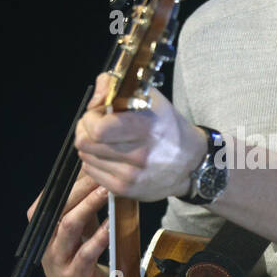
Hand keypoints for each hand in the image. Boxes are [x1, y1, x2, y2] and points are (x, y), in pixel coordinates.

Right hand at [27, 169, 109, 276]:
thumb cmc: (77, 254)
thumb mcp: (77, 227)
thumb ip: (83, 204)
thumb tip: (97, 172)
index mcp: (44, 223)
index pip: (54, 195)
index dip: (71, 179)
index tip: (91, 163)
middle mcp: (47, 238)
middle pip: (60, 206)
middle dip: (81, 188)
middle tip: (102, 174)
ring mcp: (58, 257)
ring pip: (69, 225)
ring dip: (88, 206)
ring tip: (106, 193)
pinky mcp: (73, 274)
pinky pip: (86, 252)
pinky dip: (100, 236)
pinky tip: (112, 224)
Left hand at [74, 75, 206, 200]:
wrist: (191, 163)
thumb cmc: (168, 127)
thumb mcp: (150, 97)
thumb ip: (117, 86)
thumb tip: (94, 99)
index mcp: (146, 128)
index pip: (97, 129)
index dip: (90, 118)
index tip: (99, 114)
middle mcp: (139, 155)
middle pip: (86, 143)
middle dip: (85, 130)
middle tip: (97, 126)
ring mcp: (132, 176)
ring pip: (86, 158)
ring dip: (90, 147)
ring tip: (107, 141)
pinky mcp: (127, 190)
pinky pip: (92, 173)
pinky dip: (95, 162)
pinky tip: (109, 155)